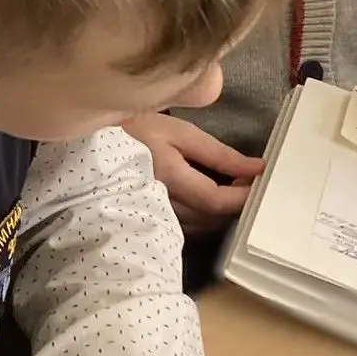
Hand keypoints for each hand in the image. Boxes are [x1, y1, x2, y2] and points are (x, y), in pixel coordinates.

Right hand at [122, 113, 262, 230]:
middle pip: (211, 219)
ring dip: (220, 211)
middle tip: (249, 179)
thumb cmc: (135, 129)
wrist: (93, 142)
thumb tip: (256, 168)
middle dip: (235, 203)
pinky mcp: (148, 218)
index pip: (216, 201)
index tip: (263, 181)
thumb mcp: (178, 132)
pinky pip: (185, 226)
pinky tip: (207, 198)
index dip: (244, 196)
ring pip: (199, 226)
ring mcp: (153, 214)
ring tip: (231, 187)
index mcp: (169, 177)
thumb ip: (218, 153)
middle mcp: (161, 203)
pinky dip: (202, 215)